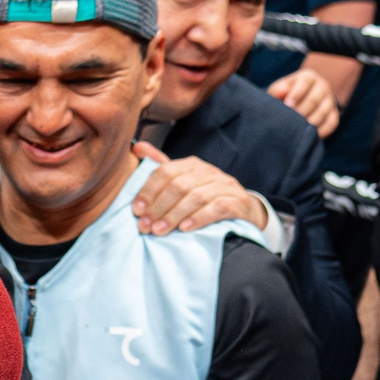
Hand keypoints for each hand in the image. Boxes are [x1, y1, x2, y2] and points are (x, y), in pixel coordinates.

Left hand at [128, 143, 267, 237]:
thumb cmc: (205, 199)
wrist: (243, 211)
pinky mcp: (238, 202)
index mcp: (191, 165)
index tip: (136, 210)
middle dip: (158, 207)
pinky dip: (199, 218)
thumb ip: (161, 169)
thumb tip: (137, 148)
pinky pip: (217, 208)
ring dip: (174, 215)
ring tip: (158, 231)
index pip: (165, 171)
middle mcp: (209, 172)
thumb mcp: (182, 183)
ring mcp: (225, 186)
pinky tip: (184, 229)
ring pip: (196, 197)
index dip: (148, 191)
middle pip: (179, 186)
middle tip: (144, 226)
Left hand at [266, 67, 341, 137]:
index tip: (287, 106)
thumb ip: (278, 89)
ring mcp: (330, 101)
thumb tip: (282, 92)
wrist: (299, 102)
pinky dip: (322, 131)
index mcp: (308, 77)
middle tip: (291, 122)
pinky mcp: (334, 114)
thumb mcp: (279, 89)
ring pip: (323, 112)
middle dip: (302, 111)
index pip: (304, 83)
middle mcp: (322, 86)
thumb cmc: (285, 95)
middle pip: (314, 99)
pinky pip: (331, 123)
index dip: (295, 95)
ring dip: (310, 122)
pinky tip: (311, 136)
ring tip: (299, 131)